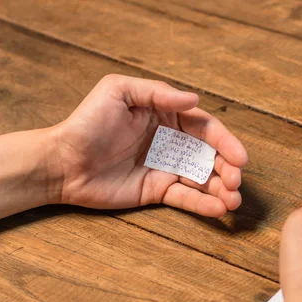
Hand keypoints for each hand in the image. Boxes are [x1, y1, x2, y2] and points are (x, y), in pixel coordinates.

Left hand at [52, 74, 247, 215]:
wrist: (61, 162)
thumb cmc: (87, 122)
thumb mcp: (119, 92)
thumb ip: (158, 93)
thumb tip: (194, 100)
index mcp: (167, 116)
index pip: (205, 128)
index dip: (226, 142)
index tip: (240, 158)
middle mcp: (172, 142)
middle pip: (210, 155)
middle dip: (228, 169)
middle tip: (237, 182)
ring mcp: (166, 168)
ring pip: (203, 178)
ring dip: (222, 189)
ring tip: (234, 201)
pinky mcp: (157, 191)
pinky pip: (185, 198)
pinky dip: (203, 205)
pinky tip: (218, 210)